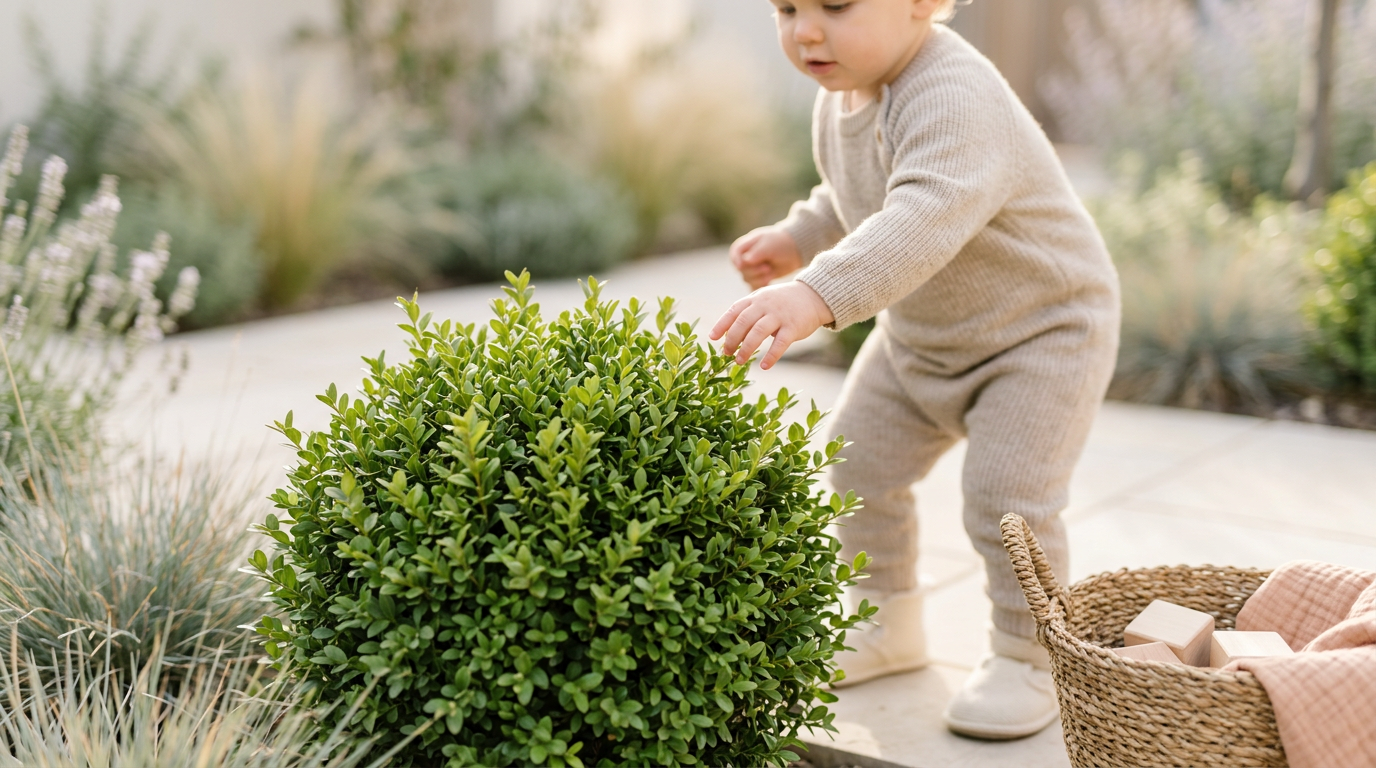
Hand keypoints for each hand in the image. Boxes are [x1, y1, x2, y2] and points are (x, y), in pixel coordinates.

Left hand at [711, 282, 833, 369]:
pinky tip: (765, 366)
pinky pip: (780, 343)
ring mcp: (779, 315)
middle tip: (727, 353)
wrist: (813, 295)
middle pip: (743, 322)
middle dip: (732, 339)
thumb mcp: (763, 300)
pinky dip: (772, 355)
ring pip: (758, 332)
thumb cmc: (783, 302)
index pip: (734, 311)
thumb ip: (748, 312)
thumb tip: (729, 334)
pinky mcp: (793, 326)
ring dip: (746, 348)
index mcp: (755, 299)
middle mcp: (765, 305)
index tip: (713, 338)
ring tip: (739, 361)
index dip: (722, 324)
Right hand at [729, 226, 803, 289]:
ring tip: (770, 271)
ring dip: (760, 278)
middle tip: (767, 267)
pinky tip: (769, 280)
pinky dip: (761, 285)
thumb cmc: (780, 243)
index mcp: (744, 246)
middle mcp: (745, 258)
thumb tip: (744, 261)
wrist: (794, 250)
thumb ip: (756, 253)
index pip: (734, 256)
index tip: (743, 266)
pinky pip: (754, 287)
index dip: (738, 262)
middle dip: (754, 271)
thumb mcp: (769, 245)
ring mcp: (751, 270)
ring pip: (747, 280)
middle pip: (742, 270)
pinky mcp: (758, 279)